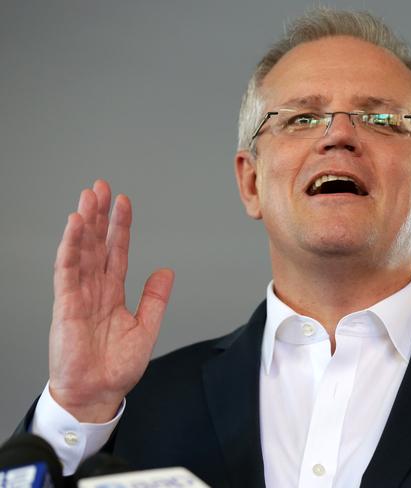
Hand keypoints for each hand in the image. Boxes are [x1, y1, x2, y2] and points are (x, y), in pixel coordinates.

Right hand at [48, 180, 173, 422]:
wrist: (99, 393)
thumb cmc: (116, 367)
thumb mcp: (146, 328)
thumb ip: (155, 299)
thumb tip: (166, 271)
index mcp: (113, 293)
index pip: (117, 252)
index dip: (119, 227)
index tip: (123, 202)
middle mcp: (95, 289)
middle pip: (96, 244)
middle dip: (99, 215)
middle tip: (101, 187)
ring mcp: (79, 295)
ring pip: (81, 251)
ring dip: (84, 223)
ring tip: (88, 197)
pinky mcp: (65, 305)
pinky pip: (67, 271)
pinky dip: (70, 247)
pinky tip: (74, 226)